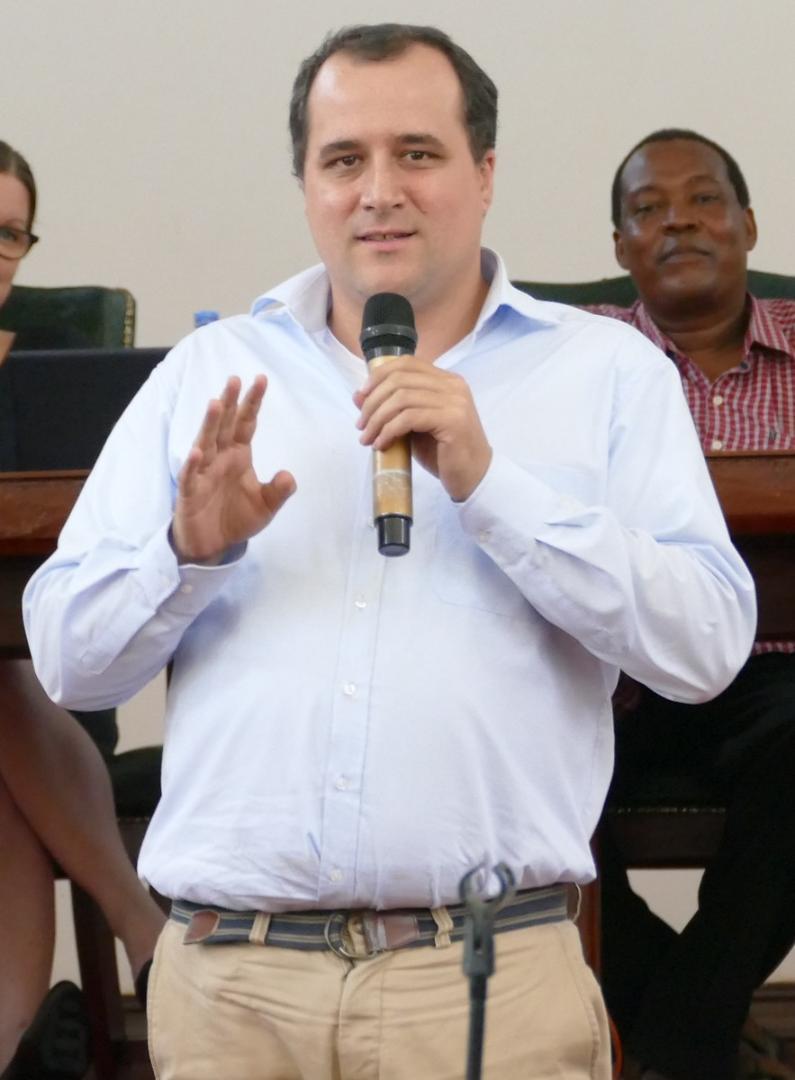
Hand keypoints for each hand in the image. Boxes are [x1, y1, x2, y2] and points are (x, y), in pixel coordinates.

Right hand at [172, 376, 295, 562]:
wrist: (213, 545)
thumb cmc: (237, 518)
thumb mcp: (265, 506)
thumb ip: (278, 491)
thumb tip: (289, 475)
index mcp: (238, 455)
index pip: (246, 423)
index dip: (253, 403)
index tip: (261, 379)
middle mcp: (220, 458)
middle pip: (225, 426)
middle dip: (230, 403)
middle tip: (235, 379)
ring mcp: (203, 472)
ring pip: (206, 442)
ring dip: (211, 424)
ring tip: (216, 403)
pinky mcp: (190, 492)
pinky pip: (190, 476)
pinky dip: (191, 464)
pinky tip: (196, 451)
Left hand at [353, 358, 491, 501]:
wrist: (473, 477)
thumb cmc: (444, 453)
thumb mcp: (412, 427)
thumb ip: (392, 409)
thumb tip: (358, 396)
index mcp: (446, 381)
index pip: (407, 363)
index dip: (378, 376)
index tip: (361, 397)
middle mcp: (453, 385)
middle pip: (400, 379)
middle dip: (373, 401)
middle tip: (361, 425)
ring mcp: (455, 401)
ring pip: (401, 398)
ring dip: (377, 419)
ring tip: (367, 438)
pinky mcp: (453, 420)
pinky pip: (410, 417)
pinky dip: (389, 430)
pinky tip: (382, 444)